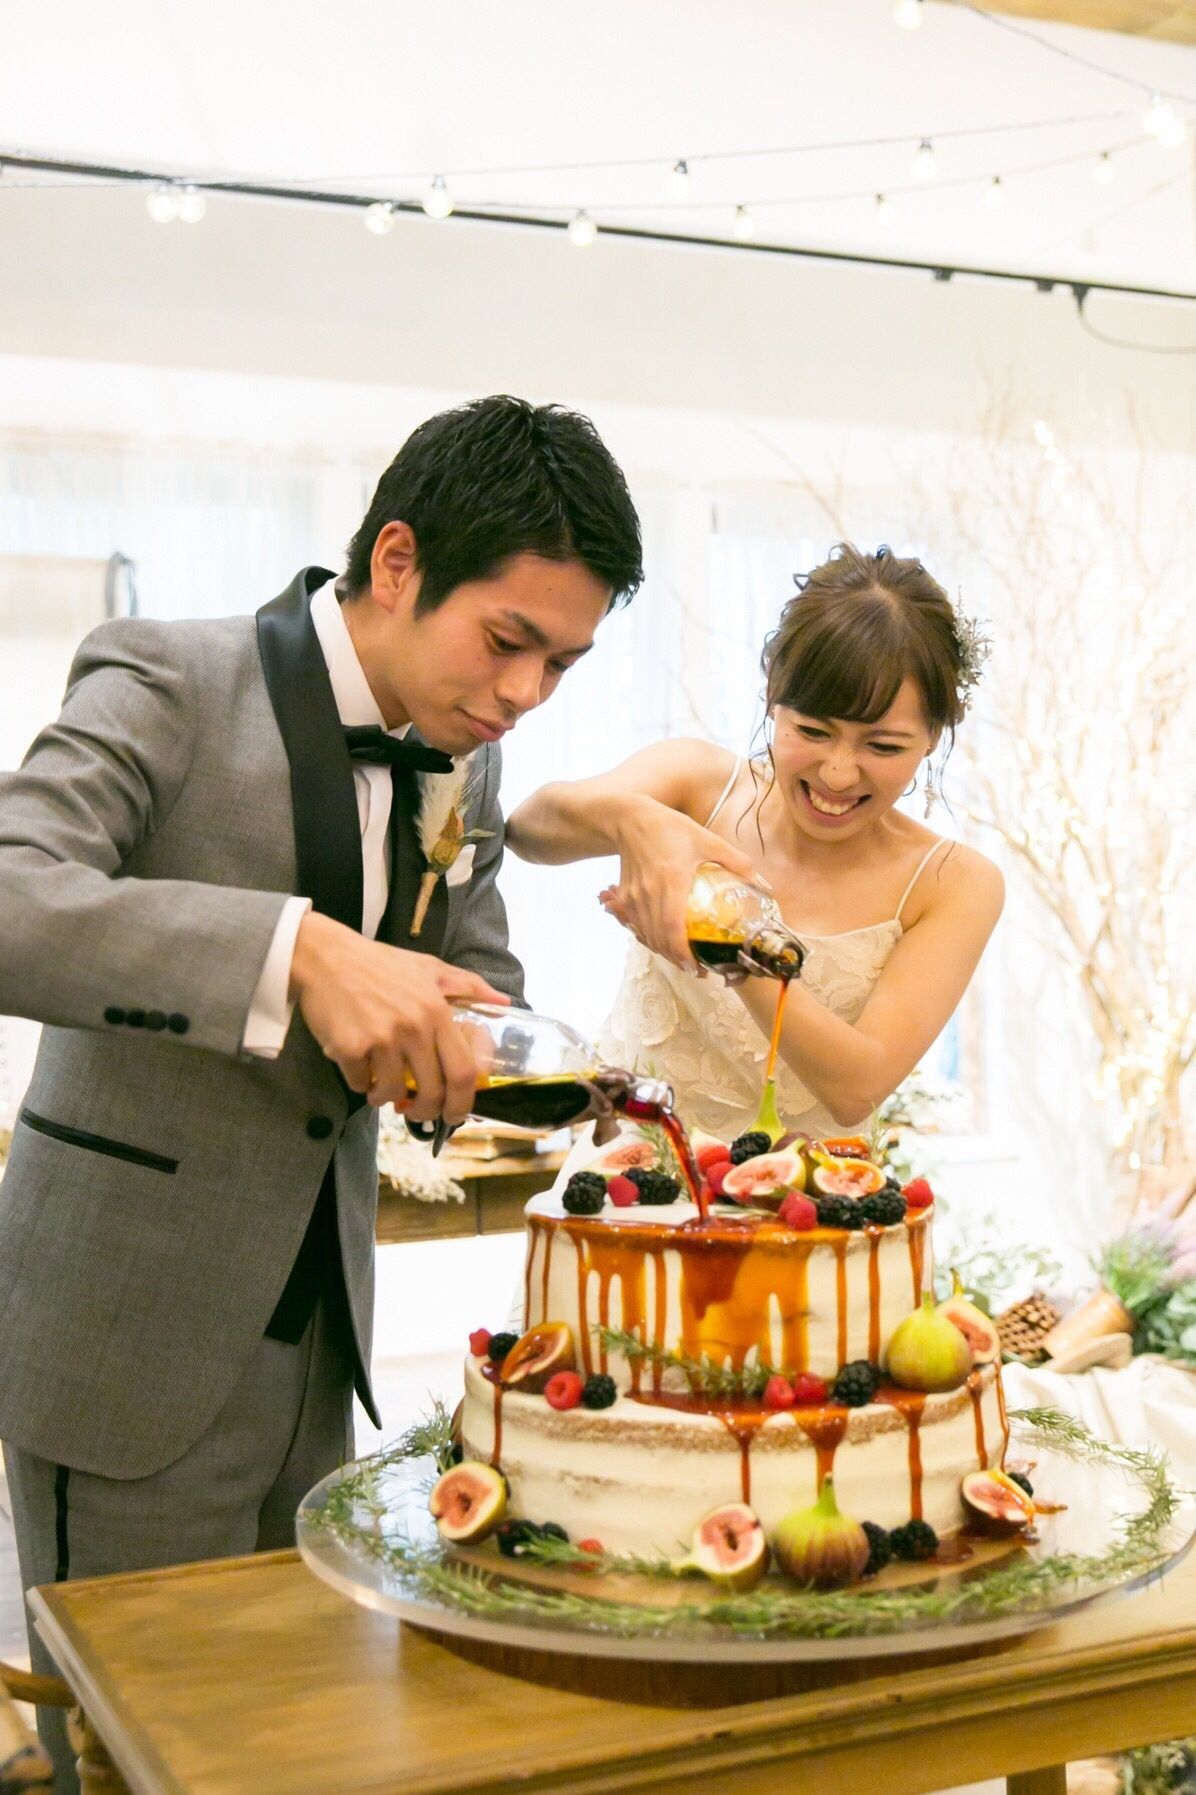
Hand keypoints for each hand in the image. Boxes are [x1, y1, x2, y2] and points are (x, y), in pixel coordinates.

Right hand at [289, 913, 508, 1122]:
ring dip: (386, 1097)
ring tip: (380, 1086)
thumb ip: (469, 986)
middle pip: (432, 1092)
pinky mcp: (348, 1047)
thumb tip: (503, 1004)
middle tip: (418, 1112)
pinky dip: (360, 1083)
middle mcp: (413, 1028)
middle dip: (426, 1112)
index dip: (462, 1103)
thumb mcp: (430, 967)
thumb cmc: (380, 964)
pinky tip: (358, 1066)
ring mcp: (380, 1039)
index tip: (455, 1115)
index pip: (463, 1072)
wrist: (326, 956)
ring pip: (392, 1093)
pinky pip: (359, 1083)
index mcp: (437, 1011)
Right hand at [598, 796, 761, 969]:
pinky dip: (650, 938)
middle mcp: (649, 894)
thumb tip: (760, 882)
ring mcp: (633, 898)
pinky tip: (663, 942)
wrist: (630, 821)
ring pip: (646, 935)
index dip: (682, 954)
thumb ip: (735, 860)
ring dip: (663, 951)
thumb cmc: (670, 829)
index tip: (696, 967)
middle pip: (659, 940)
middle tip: (696, 969)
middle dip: (677, 960)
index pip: (672, 929)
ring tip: (683, 959)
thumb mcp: (707, 839)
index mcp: (671, 882)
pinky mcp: (625, 897)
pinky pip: (636, 926)